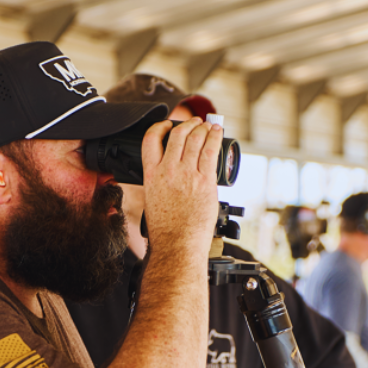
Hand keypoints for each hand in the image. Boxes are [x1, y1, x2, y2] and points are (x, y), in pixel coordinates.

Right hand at [139, 117, 222, 257]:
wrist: (177, 244)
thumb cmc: (165, 230)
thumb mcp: (152, 201)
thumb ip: (159, 183)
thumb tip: (169, 176)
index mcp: (151, 176)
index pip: (150, 139)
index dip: (160, 126)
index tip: (168, 125)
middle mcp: (168, 171)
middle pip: (178, 135)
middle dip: (188, 124)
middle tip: (194, 122)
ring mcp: (188, 175)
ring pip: (195, 139)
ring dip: (203, 128)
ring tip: (207, 125)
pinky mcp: (205, 181)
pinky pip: (211, 151)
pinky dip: (214, 137)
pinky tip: (217, 132)